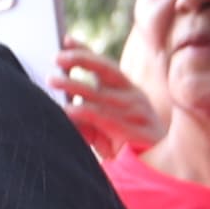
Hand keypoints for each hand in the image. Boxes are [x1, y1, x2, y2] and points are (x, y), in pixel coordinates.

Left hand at [55, 37, 167, 157]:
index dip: (85, 51)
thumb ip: (85, 117)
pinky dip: (84, 111)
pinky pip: (103, 116)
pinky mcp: (132, 129)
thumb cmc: (127, 146)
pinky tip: (68, 108)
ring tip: (53, 79)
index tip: (66, 39)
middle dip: (81, 59)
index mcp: (127, 91)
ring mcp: (134, 111)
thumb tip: (61, 106)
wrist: (156, 170)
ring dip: (74, 84)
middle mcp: (132, 96)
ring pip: (100, 93)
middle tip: (57, 57)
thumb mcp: (104, 127)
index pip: (104, 65)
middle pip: (106, 70)